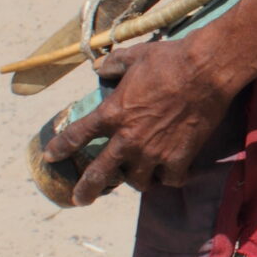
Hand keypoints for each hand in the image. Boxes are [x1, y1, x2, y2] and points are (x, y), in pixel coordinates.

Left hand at [45, 36, 233, 204]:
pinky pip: (169, 180)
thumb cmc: (169, 60)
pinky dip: (170, 178)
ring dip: (136, 180)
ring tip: (140, 177)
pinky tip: (172, 174)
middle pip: (100, 173)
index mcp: (113, 113)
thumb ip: (113, 64)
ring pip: (137, 181)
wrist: (205, 71)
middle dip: (86, 190)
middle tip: (80, 200)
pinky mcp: (179, 158)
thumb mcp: (134, 56)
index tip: (51, 157)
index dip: (61, 148)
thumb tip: (99, 68)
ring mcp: (154, 152)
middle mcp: (128, 138)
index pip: (78, 135)